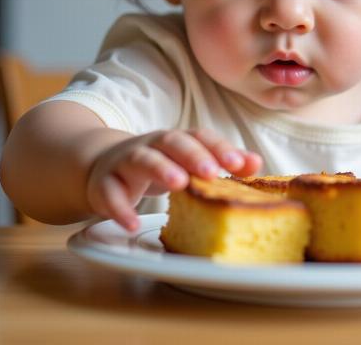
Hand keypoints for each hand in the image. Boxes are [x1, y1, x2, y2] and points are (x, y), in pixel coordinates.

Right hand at [86, 128, 261, 231]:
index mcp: (178, 140)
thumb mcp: (188, 164)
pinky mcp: (105, 183)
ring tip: (179, 184)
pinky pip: (110, 192)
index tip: (241, 164)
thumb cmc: (159, 165)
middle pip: (173, 142)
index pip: (201, 137)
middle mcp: (154, 145)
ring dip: (161, 169)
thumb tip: (256, 163)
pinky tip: (132, 222)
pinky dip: (120, 207)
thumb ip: (220, 163)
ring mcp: (127, 161)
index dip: (220, 148)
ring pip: (143, 160)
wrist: (104, 166)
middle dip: (193, 155)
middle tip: (211, 171)